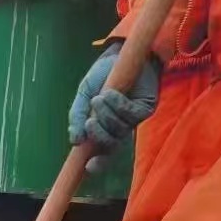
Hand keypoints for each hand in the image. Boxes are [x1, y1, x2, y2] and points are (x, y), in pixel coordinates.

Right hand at [69, 43, 160, 171]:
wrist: (120, 53)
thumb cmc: (102, 75)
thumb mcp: (83, 95)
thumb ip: (77, 116)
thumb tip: (75, 141)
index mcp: (104, 130)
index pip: (103, 155)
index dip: (98, 164)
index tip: (87, 167)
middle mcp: (120, 128)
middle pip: (111, 145)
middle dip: (99, 135)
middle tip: (89, 122)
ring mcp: (134, 119)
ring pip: (121, 130)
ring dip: (107, 116)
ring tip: (99, 99)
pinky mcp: (146, 108)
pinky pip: (131, 114)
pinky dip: (118, 106)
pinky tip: (109, 94)